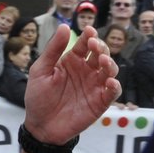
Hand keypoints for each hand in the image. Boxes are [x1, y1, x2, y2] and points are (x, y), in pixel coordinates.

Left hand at [22, 24, 120, 144]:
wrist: (41, 126)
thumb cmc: (38, 97)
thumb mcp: (40, 70)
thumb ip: (53, 50)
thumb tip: (65, 27)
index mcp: (71, 61)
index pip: (85, 44)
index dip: (89, 36)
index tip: (89, 32)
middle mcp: (86, 71)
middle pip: (100, 54)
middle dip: (101, 47)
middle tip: (95, 46)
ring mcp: (94, 86)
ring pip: (110, 70)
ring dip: (110, 63)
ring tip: (102, 62)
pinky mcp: (100, 102)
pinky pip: (113, 92)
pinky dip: (114, 86)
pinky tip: (109, 81)